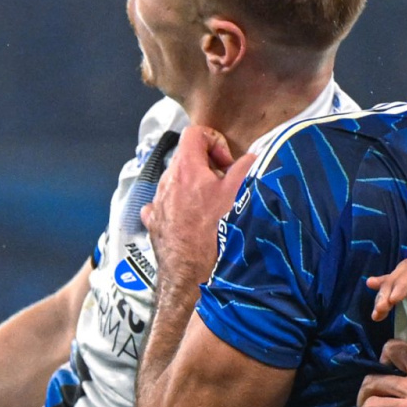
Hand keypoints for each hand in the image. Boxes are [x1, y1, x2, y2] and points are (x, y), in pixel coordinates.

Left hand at [142, 126, 256, 295]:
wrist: (190, 273)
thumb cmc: (215, 232)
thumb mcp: (239, 194)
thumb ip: (246, 167)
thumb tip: (253, 156)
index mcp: (186, 167)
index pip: (195, 133)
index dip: (215, 141)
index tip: (226, 164)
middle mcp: (166, 181)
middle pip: (186, 157)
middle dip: (208, 166)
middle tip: (224, 185)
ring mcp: (157, 202)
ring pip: (176, 181)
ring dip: (194, 187)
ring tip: (211, 207)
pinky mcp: (153, 221)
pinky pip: (165, 203)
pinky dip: (178, 205)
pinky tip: (191, 219)